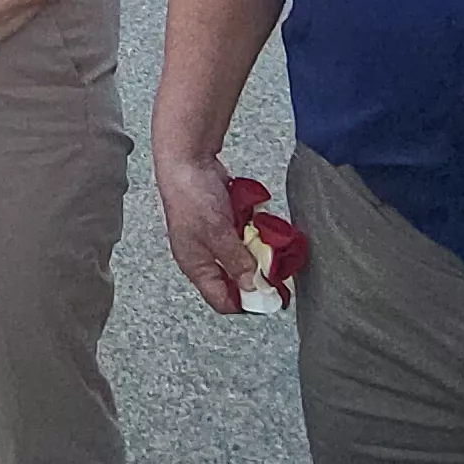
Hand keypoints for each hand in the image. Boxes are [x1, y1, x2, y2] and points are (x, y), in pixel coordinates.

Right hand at [156, 154, 265, 314]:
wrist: (187, 160)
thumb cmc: (191, 196)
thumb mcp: (218, 234)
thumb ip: (237, 262)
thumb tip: (252, 285)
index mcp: (196, 266)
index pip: (222, 301)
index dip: (247, 303)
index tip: (272, 297)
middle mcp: (204, 256)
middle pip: (236, 279)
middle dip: (257, 272)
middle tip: (276, 267)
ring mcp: (215, 238)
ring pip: (244, 256)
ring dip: (257, 249)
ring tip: (266, 240)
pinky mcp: (224, 222)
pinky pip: (244, 235)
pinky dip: (253, 231)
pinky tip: (257, 222)